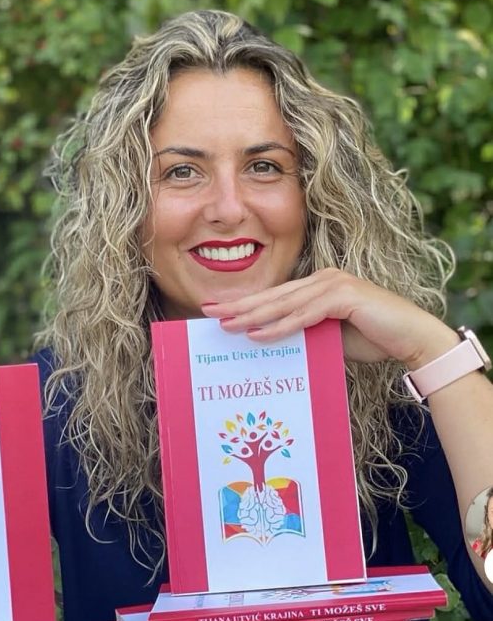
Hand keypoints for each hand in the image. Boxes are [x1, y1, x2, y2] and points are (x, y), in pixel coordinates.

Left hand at [200, 269, 459, 368]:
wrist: (412, 339)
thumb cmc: (373, 338)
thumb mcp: (329, 336)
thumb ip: (304, 333)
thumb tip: (272, 342)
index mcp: (318, 285)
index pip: (274, 296)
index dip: (245, 303)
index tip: (216, 311)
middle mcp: (323, 279)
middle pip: (273, 295)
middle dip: (239, 304)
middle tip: (208, 311)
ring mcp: (333, 284)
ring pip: (284, 303)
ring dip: (253, 315)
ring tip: (226, 324)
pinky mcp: (344, 296)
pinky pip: (305, 314)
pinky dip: (281, 325)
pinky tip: (258, 334)